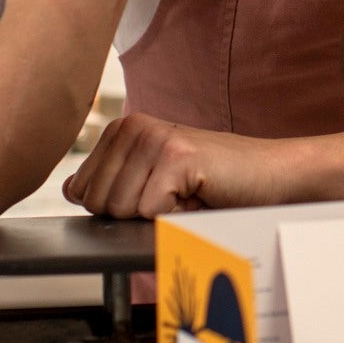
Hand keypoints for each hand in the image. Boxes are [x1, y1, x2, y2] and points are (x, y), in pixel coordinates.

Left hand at [63, 112, 296, 217]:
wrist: (273, 175)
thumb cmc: (217, 182)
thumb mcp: (154, 178)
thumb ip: (112, 181)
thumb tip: (70, 189)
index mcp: (122, 130)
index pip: (81, 191)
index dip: (120, 208)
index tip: (156, 193)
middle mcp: (133, 127)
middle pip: (98, 204)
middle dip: (137, 215)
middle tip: (175, 196)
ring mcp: (154, 138)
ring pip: (123, 210)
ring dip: (160, 215)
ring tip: (188, 194)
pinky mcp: (177, 157)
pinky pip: (151, 212)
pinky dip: (178, 216)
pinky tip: (200, 196)